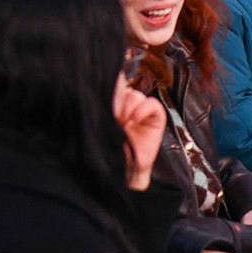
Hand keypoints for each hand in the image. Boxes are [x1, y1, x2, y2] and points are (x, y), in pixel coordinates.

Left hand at [112, 75, 166, 189]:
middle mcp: (123, 103)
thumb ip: (101, 101)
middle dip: (114, 99)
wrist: (117, 172)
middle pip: (122, 85)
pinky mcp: (155, 117)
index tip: (103, 82)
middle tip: (108, 115)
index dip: (110, 80)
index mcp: (106, 101)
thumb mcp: (96, 119)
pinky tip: (131, 122)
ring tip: (118, 125)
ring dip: (125, 109)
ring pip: (134, 95)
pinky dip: (142, 110)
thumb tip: (104, 80)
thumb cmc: (103, 148)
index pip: (110, 82)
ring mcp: (139, 109)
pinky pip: (151, 104)